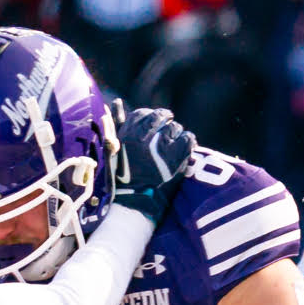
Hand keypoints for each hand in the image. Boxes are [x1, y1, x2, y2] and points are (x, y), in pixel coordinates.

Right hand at [111, 104, 194, 222]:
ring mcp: (160, 148)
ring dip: (177, 131)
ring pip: (175, 128)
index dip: (150, 115)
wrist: (135, 202)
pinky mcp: (176, 158)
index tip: (156, 119)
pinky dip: (190, 140)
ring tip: (177, 138)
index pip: (141, 114)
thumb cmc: (122, 178)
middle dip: (165, 119)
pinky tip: (189, 144)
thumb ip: (115, 125)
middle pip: (159, 117)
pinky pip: (188, 140)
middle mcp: (143, 138)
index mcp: (126, 135)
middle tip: (170, 122)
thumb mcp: (114, 149)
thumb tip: (116, 102)